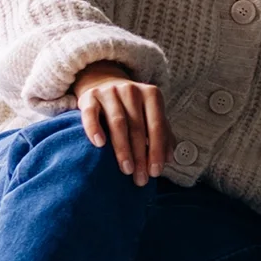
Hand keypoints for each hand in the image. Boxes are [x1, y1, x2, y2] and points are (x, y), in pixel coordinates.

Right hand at [73, 61, 170, 185]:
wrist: (103, 82)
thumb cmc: (132, 105)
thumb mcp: (150, 113)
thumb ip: (162, 132)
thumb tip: (170, 158)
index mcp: (151, 94)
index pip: (156, 125)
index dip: (157, 149)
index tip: (156, 171)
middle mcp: (131, 90)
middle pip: (137, 127)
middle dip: (140, 155)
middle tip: (141, 178)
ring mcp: (109, 92)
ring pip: (118, 123)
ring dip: (122, 149)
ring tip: (126, 170)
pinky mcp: (89, 97)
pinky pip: (91, 115)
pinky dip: (95, 129)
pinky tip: (99, 145)